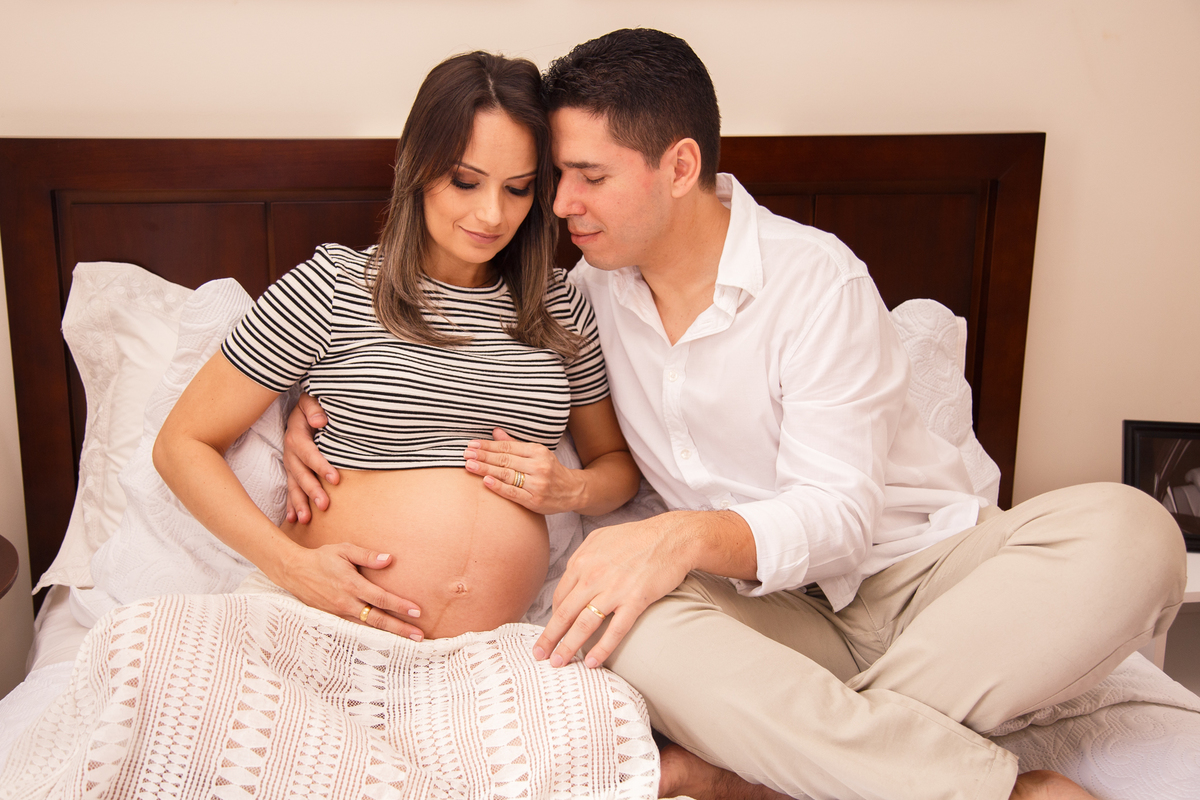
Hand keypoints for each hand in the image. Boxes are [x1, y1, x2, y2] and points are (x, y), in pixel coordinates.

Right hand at [277, 543, 424, 639]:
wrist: (294, 571)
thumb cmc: (322, 558)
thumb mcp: (344, 550)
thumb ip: (367, 556)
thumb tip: (389, 559)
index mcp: (352, 585)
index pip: (381, 599)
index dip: (400, 606)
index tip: (417, 611)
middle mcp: (346, 602)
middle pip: (378, 620)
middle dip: (400, 629)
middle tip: (419, 636)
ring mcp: (339, 613)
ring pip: (368, 628)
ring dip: (388, 635)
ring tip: (407, 642)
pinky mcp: (333, 618)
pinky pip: (355, 629)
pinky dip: (371, 636)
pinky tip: (384, 640)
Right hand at [284, 394, 338, 522]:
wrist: (300, 410)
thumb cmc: (311, 407)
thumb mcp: (310, 401)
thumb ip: (313, 408)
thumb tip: (320, 421)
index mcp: (296, 435)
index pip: (309, 453)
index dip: (321, 466)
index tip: (335, 479)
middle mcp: (290, 452)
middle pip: (300, 473)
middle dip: (312, 490)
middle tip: (324, 505)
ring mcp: (290, 463)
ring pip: (294, 485)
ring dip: (300, 503)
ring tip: (307, 519)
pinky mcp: (291, 471)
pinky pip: (290, 489)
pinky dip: (291, 505)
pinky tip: (293, 519)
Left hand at [463, 428, 584, 514]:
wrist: (574, 491)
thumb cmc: (551, 470)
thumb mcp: (537, 454)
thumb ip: (515, 444)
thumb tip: (495, 431)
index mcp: (538, 451)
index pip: (507, 447)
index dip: (488, 445)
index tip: (472, 444)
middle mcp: (538, 466)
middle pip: (505, 460)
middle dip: (483, 456)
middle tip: (465, 454)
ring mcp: (537, 484)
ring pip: (507, 475)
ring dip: (485, 470)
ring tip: (469, 466)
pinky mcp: (535, 500)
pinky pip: (513, 492)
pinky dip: (498, 487)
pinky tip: (485, 482)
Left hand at [532, 514, 692, 668]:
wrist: (672, 537)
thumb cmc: (638, 537)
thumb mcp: (602, 538)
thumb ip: (583, 555)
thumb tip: (572, 572)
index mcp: (582, 561)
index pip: (560, 596)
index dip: (553, 617)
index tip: (552, 631)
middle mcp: (593, 576)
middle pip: (564, 613)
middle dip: (549, 638)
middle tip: (539, 655)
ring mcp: (614, 589)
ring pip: (584, 625)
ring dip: (568, 647)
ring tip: (559, 663)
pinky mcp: (635, 600)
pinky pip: (614, 630)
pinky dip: (601, 649)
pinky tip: (592, 662)